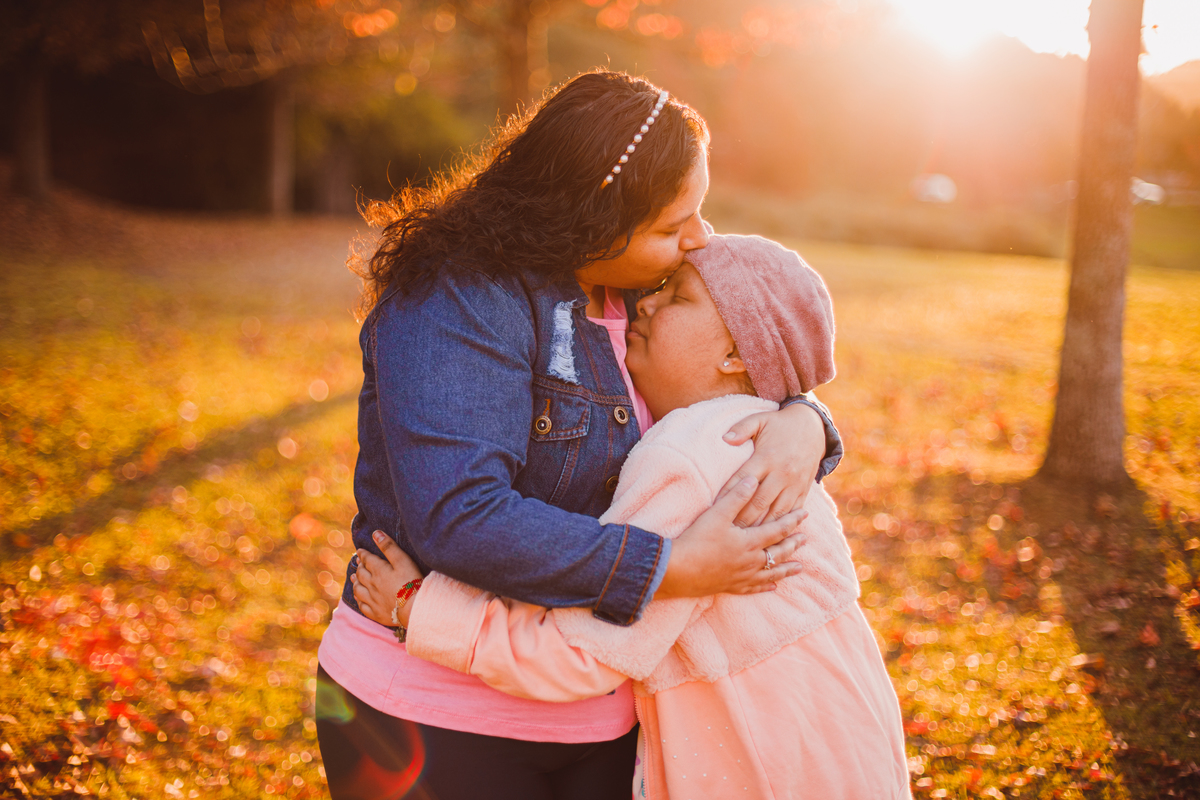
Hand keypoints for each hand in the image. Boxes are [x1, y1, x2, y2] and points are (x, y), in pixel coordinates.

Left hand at [351, 530, 423, 627]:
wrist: (414, 608)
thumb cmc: (411, 582)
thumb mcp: (403, 560)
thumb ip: (389, 547)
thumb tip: (376, 533)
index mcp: (379, 571)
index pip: (367, 560)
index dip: (363, 554)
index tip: (360, 551)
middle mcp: (372, 585)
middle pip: (361, 574)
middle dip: (359, 567)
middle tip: (358, 563)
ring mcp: (372, 600)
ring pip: (358, 589)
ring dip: (355, 582)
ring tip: (353, 578)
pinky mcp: (376, 613)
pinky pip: (362, 606)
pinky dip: (359, 600)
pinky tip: (359, 598)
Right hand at [656, 477, 808, 598]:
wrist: (678, 571)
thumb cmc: (697, 540)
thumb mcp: (717, 514)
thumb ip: (737, 496)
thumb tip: (753, 479)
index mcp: (750, 541)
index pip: (778, 529)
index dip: (792, 521)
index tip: (804, 514)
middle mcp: (751, 561)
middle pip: (778, 552)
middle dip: (793, 544)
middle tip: (805, 539)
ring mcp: (742, 576)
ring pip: (771, 572)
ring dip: (786, 568)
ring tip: (799, 567)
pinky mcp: (730, 586)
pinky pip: (754, 588)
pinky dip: (766, 586)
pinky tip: (773, 586)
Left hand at [717, 403, 823, 525]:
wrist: (813, 426)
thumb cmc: (780, 424)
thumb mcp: (760, 419)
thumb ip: (741, 428)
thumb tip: (725, 438)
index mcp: (766, 457)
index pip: (743, 480)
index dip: (728, 495)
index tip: (715, 509)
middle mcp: (781, 473)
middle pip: (758, 502)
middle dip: (742, 519)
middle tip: (727, 533)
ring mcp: (794, 483)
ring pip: (776, 512)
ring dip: (761, 527)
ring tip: (745, 540)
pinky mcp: (803, 490)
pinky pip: (792, 511)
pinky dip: (782, 524)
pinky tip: (770, 536)